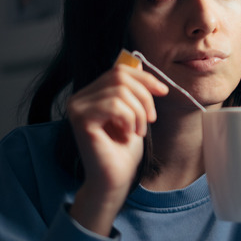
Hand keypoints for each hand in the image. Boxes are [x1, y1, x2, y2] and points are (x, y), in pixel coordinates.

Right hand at [68, 64, 167, 234]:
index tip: (163, 91)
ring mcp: (77, 107)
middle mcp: (79, 97)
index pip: (118, 70)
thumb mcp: (134, 112)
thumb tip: (138, 62)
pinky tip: (126, 134)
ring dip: (138, 113)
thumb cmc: (124, 150)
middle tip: (150, 120)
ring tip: (137, 131)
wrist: (115, 179)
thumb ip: (132, 90)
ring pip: (120, 92)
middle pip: (120, 77)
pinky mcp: (80, 119)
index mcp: (91, 93)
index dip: (144, 77)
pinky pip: (114, 106)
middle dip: (144, 97)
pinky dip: (129, 119)